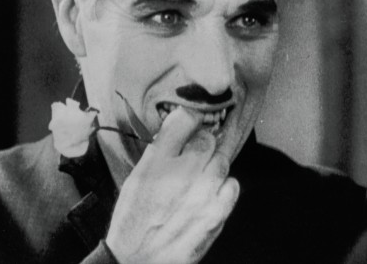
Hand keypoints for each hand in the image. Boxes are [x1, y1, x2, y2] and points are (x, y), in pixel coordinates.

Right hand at [105, 106, 239, 263]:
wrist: (137, 260)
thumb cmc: (134, 218)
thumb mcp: (137, 175)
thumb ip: (160, 148)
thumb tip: (182, 123)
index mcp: (156, 161)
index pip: (186, 118)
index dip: (191, 117)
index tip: (193, 121)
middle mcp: (180, 173)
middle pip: (208, 137)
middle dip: (203, 141)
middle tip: (195, 153)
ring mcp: (202, 193)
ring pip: (222, 159)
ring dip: (214, 163)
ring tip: (201, 175)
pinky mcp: (216, 214)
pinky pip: (233, 184)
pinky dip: (224, 185)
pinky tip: (211, 192)